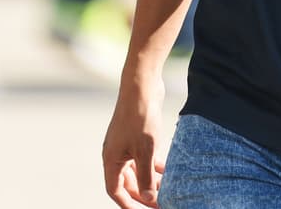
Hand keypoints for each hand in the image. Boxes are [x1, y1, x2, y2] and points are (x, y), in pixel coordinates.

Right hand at [102, 74, 166, 206]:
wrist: (142, 84)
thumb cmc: (140, 117)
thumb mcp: (145, 151)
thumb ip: (147, 177)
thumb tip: (149, 197)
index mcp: (111, 158)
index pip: (115, 190)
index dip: (127, 204)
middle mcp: (116, 152)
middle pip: (128, 182)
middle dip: (144, 195)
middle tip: (161, 204)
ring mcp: (126, 143)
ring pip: (138, 170)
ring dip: (151, 181)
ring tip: (169, 190)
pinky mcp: (137, 135)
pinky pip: (144, 157)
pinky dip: (155, 166)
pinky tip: (169, 170)